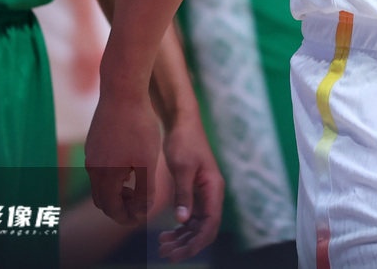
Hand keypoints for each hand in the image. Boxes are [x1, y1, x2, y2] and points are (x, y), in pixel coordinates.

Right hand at [84, 90, 161, 229]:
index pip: (112, 209)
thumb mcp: (148, 162)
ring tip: (136, 187)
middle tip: (139, 206)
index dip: (127, 218)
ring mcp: (91, 154)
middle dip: (120, 207)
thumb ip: (145, 190)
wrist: (123, 91)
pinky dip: (112, 176)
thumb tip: (142, 212)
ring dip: (116, 192)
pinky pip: (99, 168)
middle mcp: (93, 168)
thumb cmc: (139, 126)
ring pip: (100, 184)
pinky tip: (129, 167)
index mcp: (106, 177)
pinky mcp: (93, 142)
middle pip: (103, 200)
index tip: (141, 218)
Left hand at [156, 113, 223, 262]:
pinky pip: (190, 217)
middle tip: (165, 254)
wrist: (181, 122)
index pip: (210, 225)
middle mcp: (212, 194)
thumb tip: (183, 221)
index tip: (177, 254)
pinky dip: (180, 228)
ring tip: (162, 246)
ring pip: (197, 226)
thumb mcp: (182, 168)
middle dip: (187, 245)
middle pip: (204, 230)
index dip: (195, 243)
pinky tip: (165, 234)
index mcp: (214, 189)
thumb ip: (183, 194)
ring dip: (182, 239)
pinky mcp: (194, 191)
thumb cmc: (184, 141)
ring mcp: (204, 194)